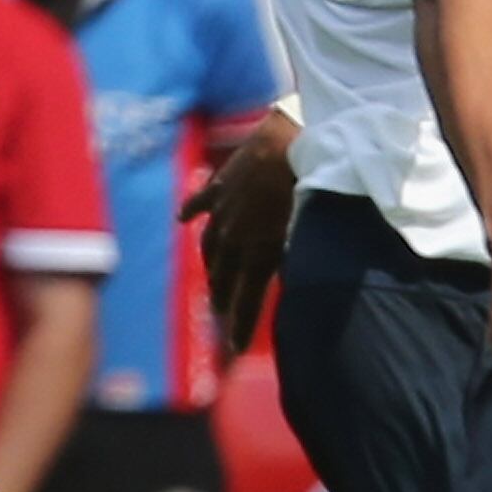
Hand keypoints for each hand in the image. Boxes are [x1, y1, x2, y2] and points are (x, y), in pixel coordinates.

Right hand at [182, 109, 301, 356]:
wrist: (291, 143)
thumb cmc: (309, 188)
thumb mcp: (308, 233)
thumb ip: (298, 261)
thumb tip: (293, 283)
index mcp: (258, 253)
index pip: (245, 300)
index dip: (239, 325)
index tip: (234, 348)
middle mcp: (234, 237)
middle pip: (222, 277)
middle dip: (222, 299)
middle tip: (221, 316)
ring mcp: (223, 210)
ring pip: (209, 246)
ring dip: (209, 266)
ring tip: (210, 281)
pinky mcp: (220, 184)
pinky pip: (200, 203)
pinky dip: (191, 212)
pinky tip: (182, 221)